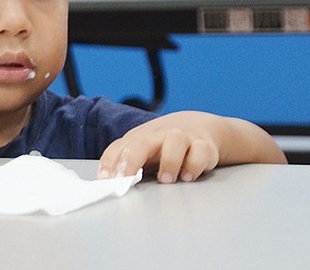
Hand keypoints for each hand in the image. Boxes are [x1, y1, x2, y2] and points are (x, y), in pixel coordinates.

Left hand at [98, 112, 221, 182]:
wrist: (199, 125)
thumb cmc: (164, 143)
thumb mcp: (143, 151)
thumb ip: (129, 164)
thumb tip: (110, 184)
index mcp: (139, 138)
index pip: (119, 148)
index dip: (110, 163)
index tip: (104, 180)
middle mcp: (159, 135)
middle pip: (141, 142)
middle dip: (131, 160)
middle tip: (126, 180)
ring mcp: (182, 138)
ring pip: (175, 140)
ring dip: (169, 161)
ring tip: (166, 180)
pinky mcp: (204, 145)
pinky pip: (200, 151)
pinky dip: (194, 165)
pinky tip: (188, 176)